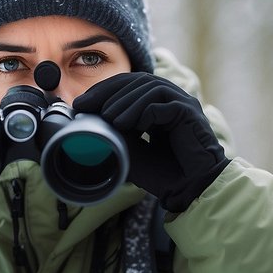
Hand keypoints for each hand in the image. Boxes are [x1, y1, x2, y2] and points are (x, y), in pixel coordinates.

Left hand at [73, 73, 228, 212]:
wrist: (191, 191)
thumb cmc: (164, 174)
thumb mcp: (132, 151)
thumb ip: (115, 135)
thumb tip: (90, 120)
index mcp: (157, 105)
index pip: (129, 85)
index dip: (104, 90)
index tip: (81, 103)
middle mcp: (171, 99)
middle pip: (138, 81)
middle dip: (108, 91)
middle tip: (86, 105)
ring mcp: (182, 103)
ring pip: (150, 88)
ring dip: (125, 102)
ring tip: (109, 119)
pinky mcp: (190, 113)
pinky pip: (164, 104)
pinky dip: (146, 112)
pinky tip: (135, 128)